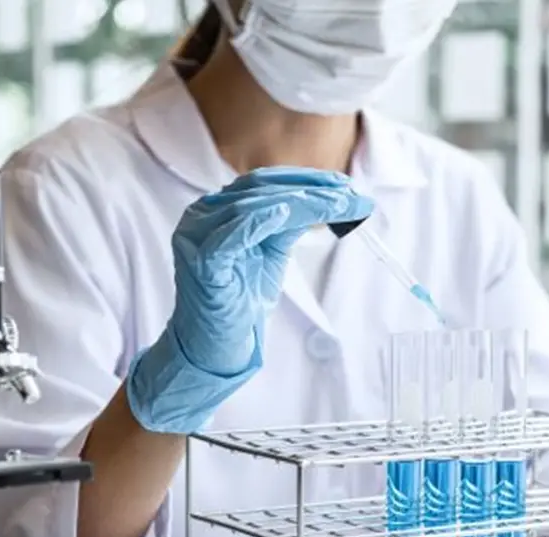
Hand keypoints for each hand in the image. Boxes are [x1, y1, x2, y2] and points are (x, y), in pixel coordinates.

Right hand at [126, 167, 373, 432]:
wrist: (217, 346)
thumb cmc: (241, 300)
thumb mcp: (272, 251)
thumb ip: (289, 221)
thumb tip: (329, 197)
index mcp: (216, 209)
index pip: (263, 182)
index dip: (306, 179)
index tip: (345, 184)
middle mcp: (200, 215)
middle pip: (260, 189)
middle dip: (311, 190)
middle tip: (352, 195)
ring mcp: (195, 236)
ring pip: (252, 207)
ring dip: (300, 203)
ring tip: (336, 204)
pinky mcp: (200, 262)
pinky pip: (231, 235)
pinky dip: (259, 222)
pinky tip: (287, 214)